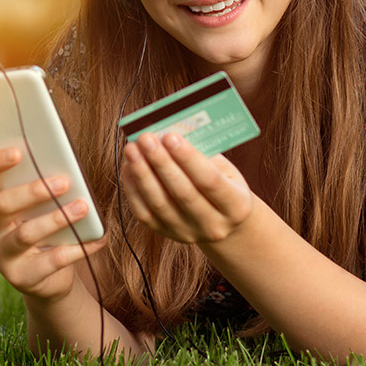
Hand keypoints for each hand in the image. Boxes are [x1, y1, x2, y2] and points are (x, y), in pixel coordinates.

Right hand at [0, 147, 107, 301]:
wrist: (47, 276)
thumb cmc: (40, 226)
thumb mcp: (33, 205)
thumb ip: (36, 183)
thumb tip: (62, 161)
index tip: (18, 152)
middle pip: (2, 205)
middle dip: (34, 191)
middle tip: (64, 181)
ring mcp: (0, 255)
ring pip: (25, 234)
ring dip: (57, 218)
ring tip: (83, 207)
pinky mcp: (20, 277)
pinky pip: (51, 261)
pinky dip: (77, 248)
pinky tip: (97, 239)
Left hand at [122, 132, 253, 244]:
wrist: (220, 219)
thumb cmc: (222, 183)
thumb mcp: (224, 168)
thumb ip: (202, 153)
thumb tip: (168, 132)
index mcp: (237, 206)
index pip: (210, 181)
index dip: (188, 158)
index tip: (170, 136)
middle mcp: (213, 226)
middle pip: (182, 193)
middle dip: (161, 163)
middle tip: (146, 139)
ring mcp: (187, 233)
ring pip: (159, 204)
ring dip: (142, 174)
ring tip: (132, 149)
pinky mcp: (164, 233)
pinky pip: (143, 213)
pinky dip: (133, 188)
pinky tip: (128, 166)